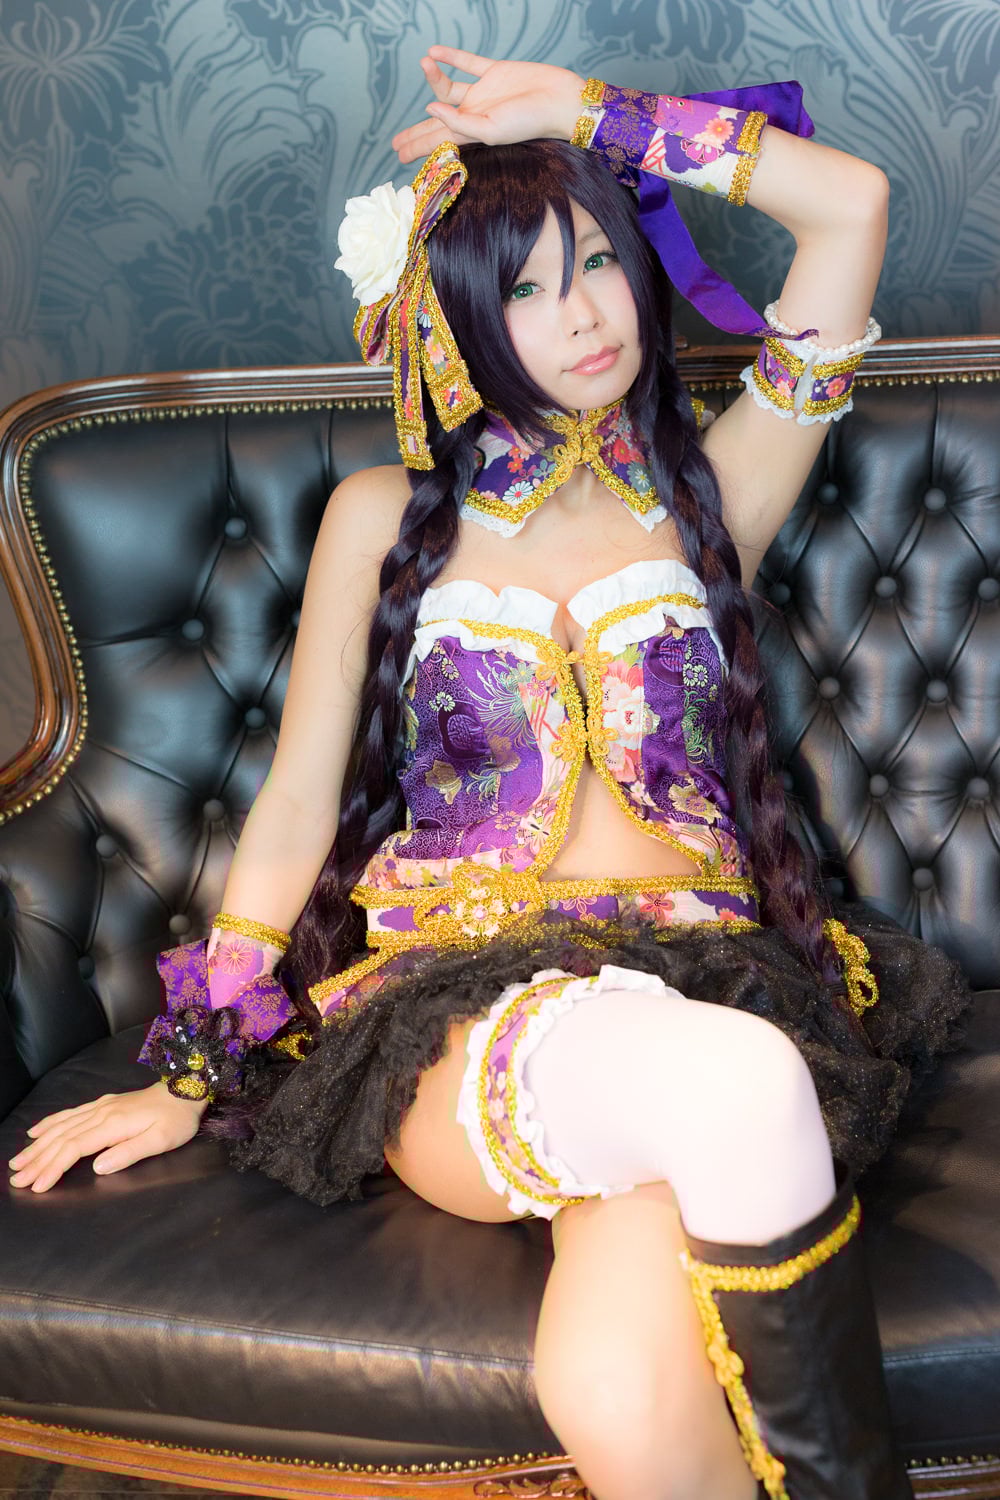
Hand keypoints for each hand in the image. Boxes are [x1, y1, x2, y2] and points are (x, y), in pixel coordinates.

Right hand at [7, 1082, 207, 1191]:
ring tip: (18, 1161)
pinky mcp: (104, 1105)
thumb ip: (129, 1153)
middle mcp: (101, 1113)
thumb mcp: (161, 1140)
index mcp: (112, 1125)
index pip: (73, 1149)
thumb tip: (98, 1167)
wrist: (186, 1090)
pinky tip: (36, 1131)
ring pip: (61, 1127)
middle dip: (36, 1160)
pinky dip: (49, 1123)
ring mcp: (100, 1107)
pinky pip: (70, 1114)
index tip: (37, 1186)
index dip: (52, 1168)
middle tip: (16, 1179)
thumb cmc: (177, 1119)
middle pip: (60, 1139)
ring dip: (37, 1144)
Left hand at [392, 46, 585, 164]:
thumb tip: (429, 110)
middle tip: (395, 142)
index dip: (417, 146)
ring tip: (424, 64)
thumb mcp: (490, 130)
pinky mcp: (495, 72)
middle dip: (417, 133)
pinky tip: (434, 53)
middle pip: (438, 124)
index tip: (398, 153)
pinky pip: (468, 63)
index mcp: (472, 133)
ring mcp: (484, 92)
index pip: (438, 141)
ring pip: (449, 89)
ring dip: (434, 78)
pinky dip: (452, 58)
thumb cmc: (529, 122)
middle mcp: (475, 114)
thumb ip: (458, 123)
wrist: (559, 100)